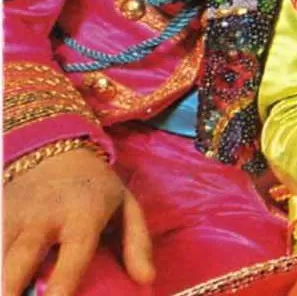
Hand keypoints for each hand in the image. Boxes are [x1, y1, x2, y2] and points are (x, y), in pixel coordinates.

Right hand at [2, 146, 152, 295]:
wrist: (57, 150)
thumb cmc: (97, 188)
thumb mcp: (126, 207)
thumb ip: (137, 244)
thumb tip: (147, 279)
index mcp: (84, 213)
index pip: (74, 251)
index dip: (63, 280)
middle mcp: (45, 215)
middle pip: (21, 257)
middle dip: (11, 286)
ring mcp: (15, 214)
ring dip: (1, 276)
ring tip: (10, 292)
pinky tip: (3, 274)